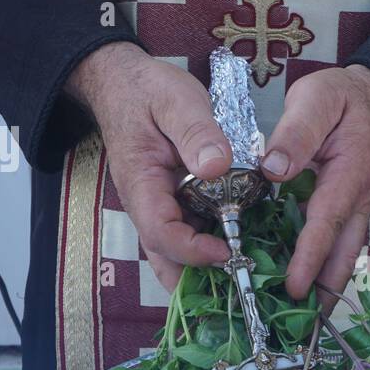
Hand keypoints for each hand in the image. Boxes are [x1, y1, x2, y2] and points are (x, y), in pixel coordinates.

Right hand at [65, 42, 232, 290]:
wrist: (125, 82)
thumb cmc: (149, 90)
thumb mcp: (176, 100)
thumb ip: (197, 131)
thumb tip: (217, 166)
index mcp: (142, 183)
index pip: (161, 233)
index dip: (193, 250)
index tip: (227, 250)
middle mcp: (147, 203)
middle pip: (165, 256)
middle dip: (195, 281)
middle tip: (237, 287)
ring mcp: (160, 204)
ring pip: (176, 251)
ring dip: (204, 269)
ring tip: (244, 277)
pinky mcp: (174, 200)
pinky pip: (189, 231)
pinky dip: (210, 246)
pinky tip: (242, 249)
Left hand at [260, 65, 369, 302]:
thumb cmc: (338, 99)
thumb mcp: (315, 101)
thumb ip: (296, 133)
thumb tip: (273, 170)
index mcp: (349, 173)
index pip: (326, 221)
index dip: (310, 256)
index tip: (295, 286)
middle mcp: (358, 198)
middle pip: (344, 253)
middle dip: (326, 290)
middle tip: (304, 325)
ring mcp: (357, 208)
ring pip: (345, 255)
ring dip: (327, 287)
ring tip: (306, 320)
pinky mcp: (349, 212)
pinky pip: (339, 246)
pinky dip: (325, 269)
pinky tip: (306, 287)